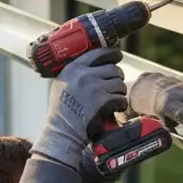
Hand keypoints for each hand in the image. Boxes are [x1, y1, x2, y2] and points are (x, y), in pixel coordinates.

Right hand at [32, 47, 127, 167]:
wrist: (62, 130)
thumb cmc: (61, 111)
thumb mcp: (61, 84)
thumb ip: (75, 72)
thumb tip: (94, 63)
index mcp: (74, 68)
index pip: (99, 52)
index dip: (112, 53)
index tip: (117, 55)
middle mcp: (84, 74)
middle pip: (113, 68)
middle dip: (117, 77)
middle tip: (114, 85)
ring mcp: (95, 87)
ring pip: (120, 83)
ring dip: (119, 91)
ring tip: (113, 98)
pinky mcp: (104, 101)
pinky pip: (121, 98)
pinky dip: (121, 104)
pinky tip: (115, 108)